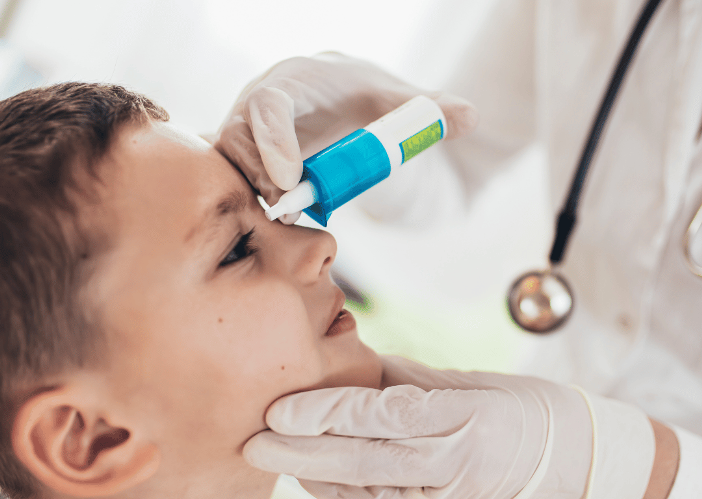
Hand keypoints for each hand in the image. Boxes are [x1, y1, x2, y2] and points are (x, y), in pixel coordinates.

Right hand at [214, 53, 478, 222]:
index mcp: (297, 80)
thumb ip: (432, 109)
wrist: (344, 99)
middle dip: (262, 176)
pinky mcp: (246, 155)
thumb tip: (470, 115)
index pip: (269, 103)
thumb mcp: (401, 101)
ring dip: (257, 191)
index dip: (274, 140)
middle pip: (237, 136)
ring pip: (230, 161)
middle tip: (295, 208)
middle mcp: (261, 101)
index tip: (292, 178)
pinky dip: (251, 197)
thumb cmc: (368, 96)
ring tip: (293, 213)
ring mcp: (248, 130)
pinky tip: (280, 216)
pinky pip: (233, 177)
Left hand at [244, 356, 593, 498]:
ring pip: (359, 495)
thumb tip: (341, 361)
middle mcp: (450, 468)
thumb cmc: (514, 410)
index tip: (279, 408)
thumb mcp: (463, 382)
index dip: (325, 413)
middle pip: (360, 462)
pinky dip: (336, 494)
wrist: (565, 467)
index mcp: (462, 420)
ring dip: (310, 475)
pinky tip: (309, 475)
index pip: (380, 417)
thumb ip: (399, 378)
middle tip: (251, 441)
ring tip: (268, 455)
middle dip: (299, 453)